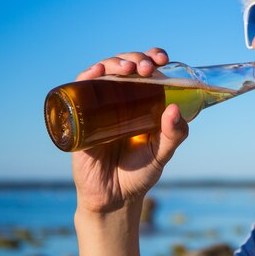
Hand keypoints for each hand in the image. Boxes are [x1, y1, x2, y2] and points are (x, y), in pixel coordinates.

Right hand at [71, 48, 188, 215]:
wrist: (114, 199)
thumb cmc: (139, 173)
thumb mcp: (162, 152)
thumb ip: (174, 134)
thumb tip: (175, 109)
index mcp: (142, 100)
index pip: (146, 68)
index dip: (151, 56)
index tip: (161, 59)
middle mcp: (120, 99)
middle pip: (124, 65)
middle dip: (135, 59)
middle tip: (146, 68)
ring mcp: (99, 106)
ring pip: (103, 72)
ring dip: (114, 63)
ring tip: (127, 69)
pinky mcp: (80, 118)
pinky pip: (79, 90)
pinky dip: (85, 77)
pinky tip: (95, 72)